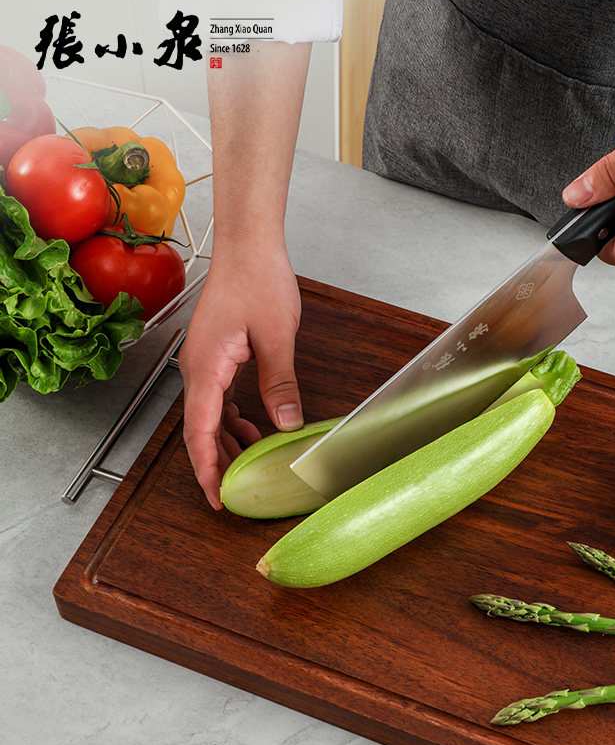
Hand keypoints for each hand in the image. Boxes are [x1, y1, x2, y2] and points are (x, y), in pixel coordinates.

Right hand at [179, 245, 302, 508]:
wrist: (248, 247)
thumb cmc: (258, 281)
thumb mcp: (277, 337)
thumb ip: (280, 384)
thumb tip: (286, 424)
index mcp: (206, 367)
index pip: (200, 431)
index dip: (207, 469)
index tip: (216, 497)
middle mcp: (197, 367)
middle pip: (200, 428)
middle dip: (215, 463)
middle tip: (233, 493)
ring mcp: (204, 361)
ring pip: (209, 415)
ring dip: (225, 442)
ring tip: (246, 467)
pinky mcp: (215, 354)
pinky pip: (218, 398)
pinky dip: (231, 419)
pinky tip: (252, 430)